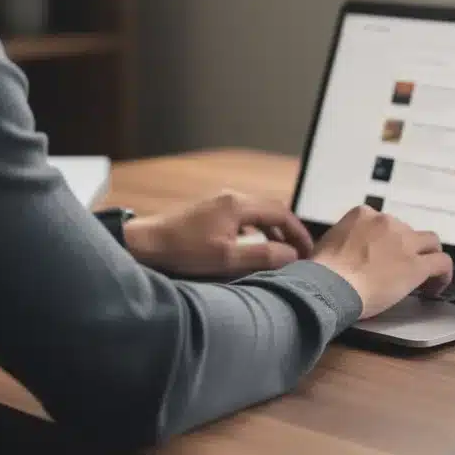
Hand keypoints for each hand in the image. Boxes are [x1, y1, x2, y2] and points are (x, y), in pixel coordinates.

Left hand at [123, 191, 313, 277]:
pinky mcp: (210, 211)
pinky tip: (252, 248)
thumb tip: (291, 255)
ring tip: (280, 253)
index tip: (309, 252)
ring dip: (272, 232)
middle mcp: (232, 197)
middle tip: (299, 253)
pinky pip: (243, 217)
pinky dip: (256, 231)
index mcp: (239, 204)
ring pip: (257, 213)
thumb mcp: (227, 258)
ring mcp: (219, 202)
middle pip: (272, 209)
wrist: (145, 243)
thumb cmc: (183, 251)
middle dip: (289, 231)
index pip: (282, 212)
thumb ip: (262, 255)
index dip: (299, 232)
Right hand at [311, 205, 453, 318]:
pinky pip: (442, 263)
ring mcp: (404, 242)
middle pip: (407, 231)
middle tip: (401, 267)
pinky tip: (435, 288)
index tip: (383, 255)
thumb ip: (344, 241)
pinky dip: (442, 275)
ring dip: (427, 256)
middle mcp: (386, 222)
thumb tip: (347, 252)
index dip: (387, 240)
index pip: (384, 222)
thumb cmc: (321, 271)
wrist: (329, 285)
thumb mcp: (327, 243)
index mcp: (362, 214)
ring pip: (430, 242)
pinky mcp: (416, 265)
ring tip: (424, 277)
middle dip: (406, 248)